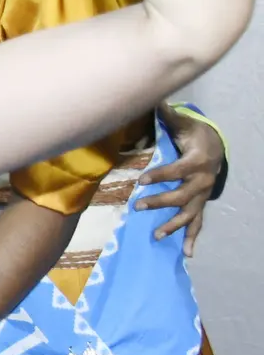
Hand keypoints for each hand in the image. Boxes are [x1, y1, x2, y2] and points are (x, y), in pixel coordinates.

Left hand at [137, 105, 223, 255]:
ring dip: (174, 225)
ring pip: (189, 213)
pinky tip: (188, 253)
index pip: (177, 170)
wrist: (215, 147)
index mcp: (197, 162)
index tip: (140, 180)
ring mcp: (202, 195)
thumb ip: (169, 116)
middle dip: (160, 202)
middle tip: (138, 206)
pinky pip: (198, 223)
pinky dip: (193, 238)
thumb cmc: (194, 135)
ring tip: (157, 236)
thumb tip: (155, 100)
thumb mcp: (183, 124)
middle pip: (181, 196)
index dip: (160, 175)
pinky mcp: (200, 203)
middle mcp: (202, 181)